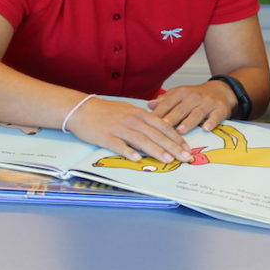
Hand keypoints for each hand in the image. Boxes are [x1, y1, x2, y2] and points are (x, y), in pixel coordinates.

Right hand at [64, 97, 193, 163]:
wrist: (82, 109)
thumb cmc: (106, 111)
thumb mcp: (128, 111)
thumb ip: (144, 120)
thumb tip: (159, 130)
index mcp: (139, 113)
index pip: (162, 125)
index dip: (176, 137)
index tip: (187, 148)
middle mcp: (132, 120)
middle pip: (156, 134)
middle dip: (173, 147)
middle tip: (185, 158)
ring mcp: (119, 128)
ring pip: (141, 140)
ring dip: (156, 150)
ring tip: (168, 160)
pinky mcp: (106, 136)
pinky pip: (119, 145)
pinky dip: (128, 152)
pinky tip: (137, 160)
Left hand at [147, 81, 234, 133]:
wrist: (220, 90)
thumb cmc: (196, 96)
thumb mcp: (180, 94)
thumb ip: (165, 101)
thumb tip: (149, 105)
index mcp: (182, 93)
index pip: (168, 103)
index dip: (159, 112)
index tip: (149, 122)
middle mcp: (194, 97)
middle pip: (181, 109)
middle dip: (171, 118)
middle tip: (162, 128)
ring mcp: (208, 103)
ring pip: (196, 113)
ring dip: (188, 122)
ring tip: (180, 131)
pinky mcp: (220, 109)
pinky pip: (215, 116)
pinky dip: (211, 122)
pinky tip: (206, 128)